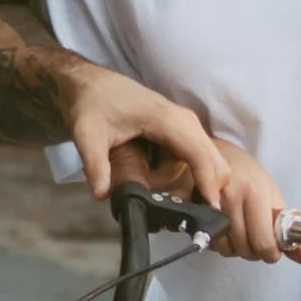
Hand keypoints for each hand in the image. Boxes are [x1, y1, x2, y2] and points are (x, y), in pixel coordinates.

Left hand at [60, 62, 230, 206]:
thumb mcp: (87, 134)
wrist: (92, 84)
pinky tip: (173, 188)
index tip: (211, 209)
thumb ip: (95, 164)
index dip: (207, 182)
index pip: (198, 153)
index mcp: (165, 119)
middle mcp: (183, 120)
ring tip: (177, 201)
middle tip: (198, 216)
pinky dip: (194, 175)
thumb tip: (102, 195)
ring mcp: (184, 124)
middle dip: (210, 187)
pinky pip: (197, 157)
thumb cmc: (92, 104)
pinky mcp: (180, 131)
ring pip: (208, 159)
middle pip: (213, 158)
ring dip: (199, 183)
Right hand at [207, 140, 300, 263]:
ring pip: (227, 250)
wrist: (216, 154)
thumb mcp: (273, 197)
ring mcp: (210, 204)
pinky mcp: (196, 210)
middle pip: (245, 250)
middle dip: (255, 251)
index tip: (273, 249)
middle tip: (257, 238)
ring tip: (241, 233)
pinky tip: (225, 230)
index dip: (271, 253)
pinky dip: (221, 243)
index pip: (264, 242)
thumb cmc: (249, 176)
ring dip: (236, 248)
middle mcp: (232, 197)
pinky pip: (212, 242)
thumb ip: (289, 230)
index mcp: (256, 193)